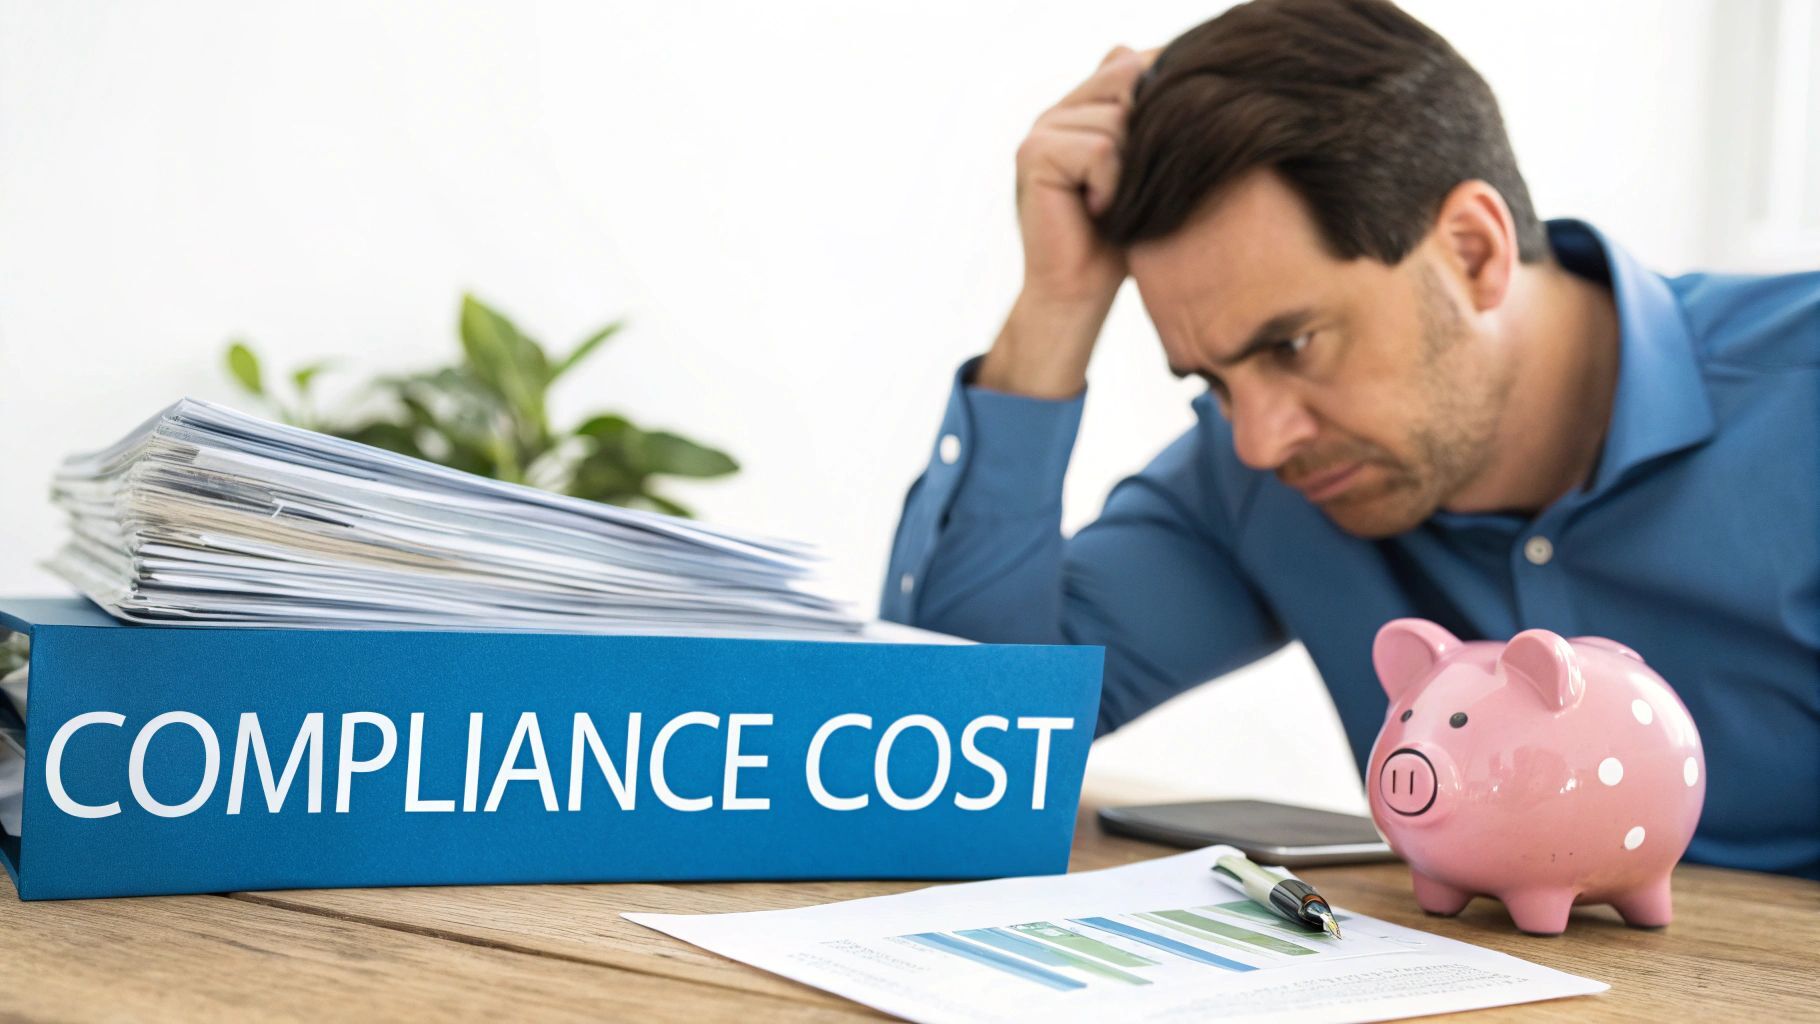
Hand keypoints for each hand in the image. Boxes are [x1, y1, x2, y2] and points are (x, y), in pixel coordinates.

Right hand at [977, 46, 1155, 398]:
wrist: (1078, 290)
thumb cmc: (1117, 237)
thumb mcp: (1144, 172)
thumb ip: (1146, 121)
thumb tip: (1146, 61)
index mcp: (1079, 109)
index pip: (1127, 65)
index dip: (1155, 98)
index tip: (1158, 152)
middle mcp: (1056, 112)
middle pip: (1127, 85)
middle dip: (1142, 139)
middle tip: (1128, 187)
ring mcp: (1041, 129)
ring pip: (1116, 119)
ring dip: (1128, 168)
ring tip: (1111, 202)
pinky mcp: (1034, 154)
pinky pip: (1098, 149)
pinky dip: (1110, 184)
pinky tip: (1098, 209)